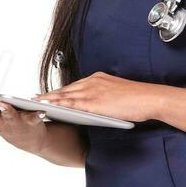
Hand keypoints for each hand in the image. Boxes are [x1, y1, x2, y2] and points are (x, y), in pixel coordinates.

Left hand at [30, 71, 163, 122]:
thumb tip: (97, 103)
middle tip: (36, 97)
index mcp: (99, 78)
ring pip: (65, 94)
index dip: (61, 90)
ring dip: (50, 98)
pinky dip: (59, 104)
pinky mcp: (95, 102)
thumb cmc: (138, 98)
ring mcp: (93, 91)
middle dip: (51, 93)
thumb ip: (105, 95)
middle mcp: (93, 82)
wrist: (149, 98)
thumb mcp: (118, 93)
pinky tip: (51, 108)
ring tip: (37, 102)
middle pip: (67, 88)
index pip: (75, 85)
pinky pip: (72, 103)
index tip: (50, 92)